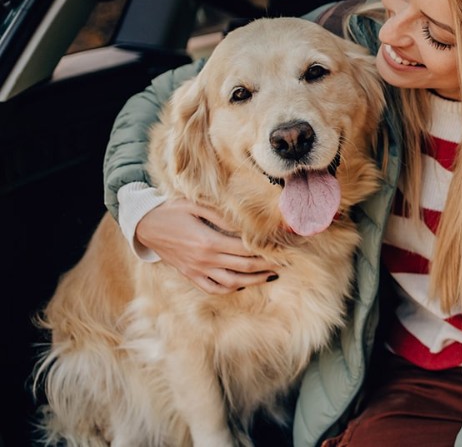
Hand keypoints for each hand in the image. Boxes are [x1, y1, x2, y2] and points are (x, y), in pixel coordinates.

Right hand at [136, 198, 278, 294]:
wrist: (144, 226)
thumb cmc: (172, 211)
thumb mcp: (196, 206)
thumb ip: (222, 216)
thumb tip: (247, 225)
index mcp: (208, 241)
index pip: (245, 249)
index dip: (266, 250)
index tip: (281, 247)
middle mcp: (204, 259)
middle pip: (244, 267)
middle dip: (266, 265)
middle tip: (284, 262)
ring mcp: (197, 270)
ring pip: (232, 282)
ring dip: (254, 280)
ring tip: (271, 275)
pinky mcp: (190, 276)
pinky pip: (213, 288)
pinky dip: (230, 288)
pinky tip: (242, 284)